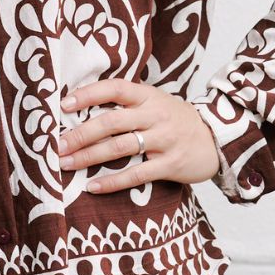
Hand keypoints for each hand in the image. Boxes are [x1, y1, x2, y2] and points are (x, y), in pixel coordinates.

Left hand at [56, 79, 220, 192]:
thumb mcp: (155, 102)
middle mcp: (155, 114)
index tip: (64, 104)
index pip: (115, 88)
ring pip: (120, 147)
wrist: (217, 139)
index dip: (89, 94)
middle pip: (112, 121)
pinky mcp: (171, 164)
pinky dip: (113, 181)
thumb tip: (81, 110)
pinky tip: (92, 186)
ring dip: (89, 157)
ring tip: (66, 164)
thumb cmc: (176, 120)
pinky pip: (137, 174)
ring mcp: (164, 139)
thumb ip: (127, 104)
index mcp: (148, 96)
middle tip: (58, 145)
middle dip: (81, 134)